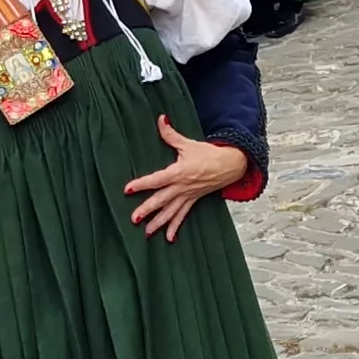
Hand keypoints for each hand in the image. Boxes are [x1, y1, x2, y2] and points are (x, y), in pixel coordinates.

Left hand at [123, 115, 245, 238]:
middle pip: (162, 200)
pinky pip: (183, 216)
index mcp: (179, 172)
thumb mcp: (188, 143)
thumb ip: (171, 134)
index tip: (128, 189)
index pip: (156, 179)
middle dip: (148, 210)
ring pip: (171, 211)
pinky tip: (168, 239)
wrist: (230, 164)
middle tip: (134, 218)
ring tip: (147, 233)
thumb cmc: (209, 153)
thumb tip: (161, 119)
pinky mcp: (194, 200)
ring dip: (159, 222)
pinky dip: (175, 227)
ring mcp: (188, 195)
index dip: (142, 184)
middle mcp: (182, 187)